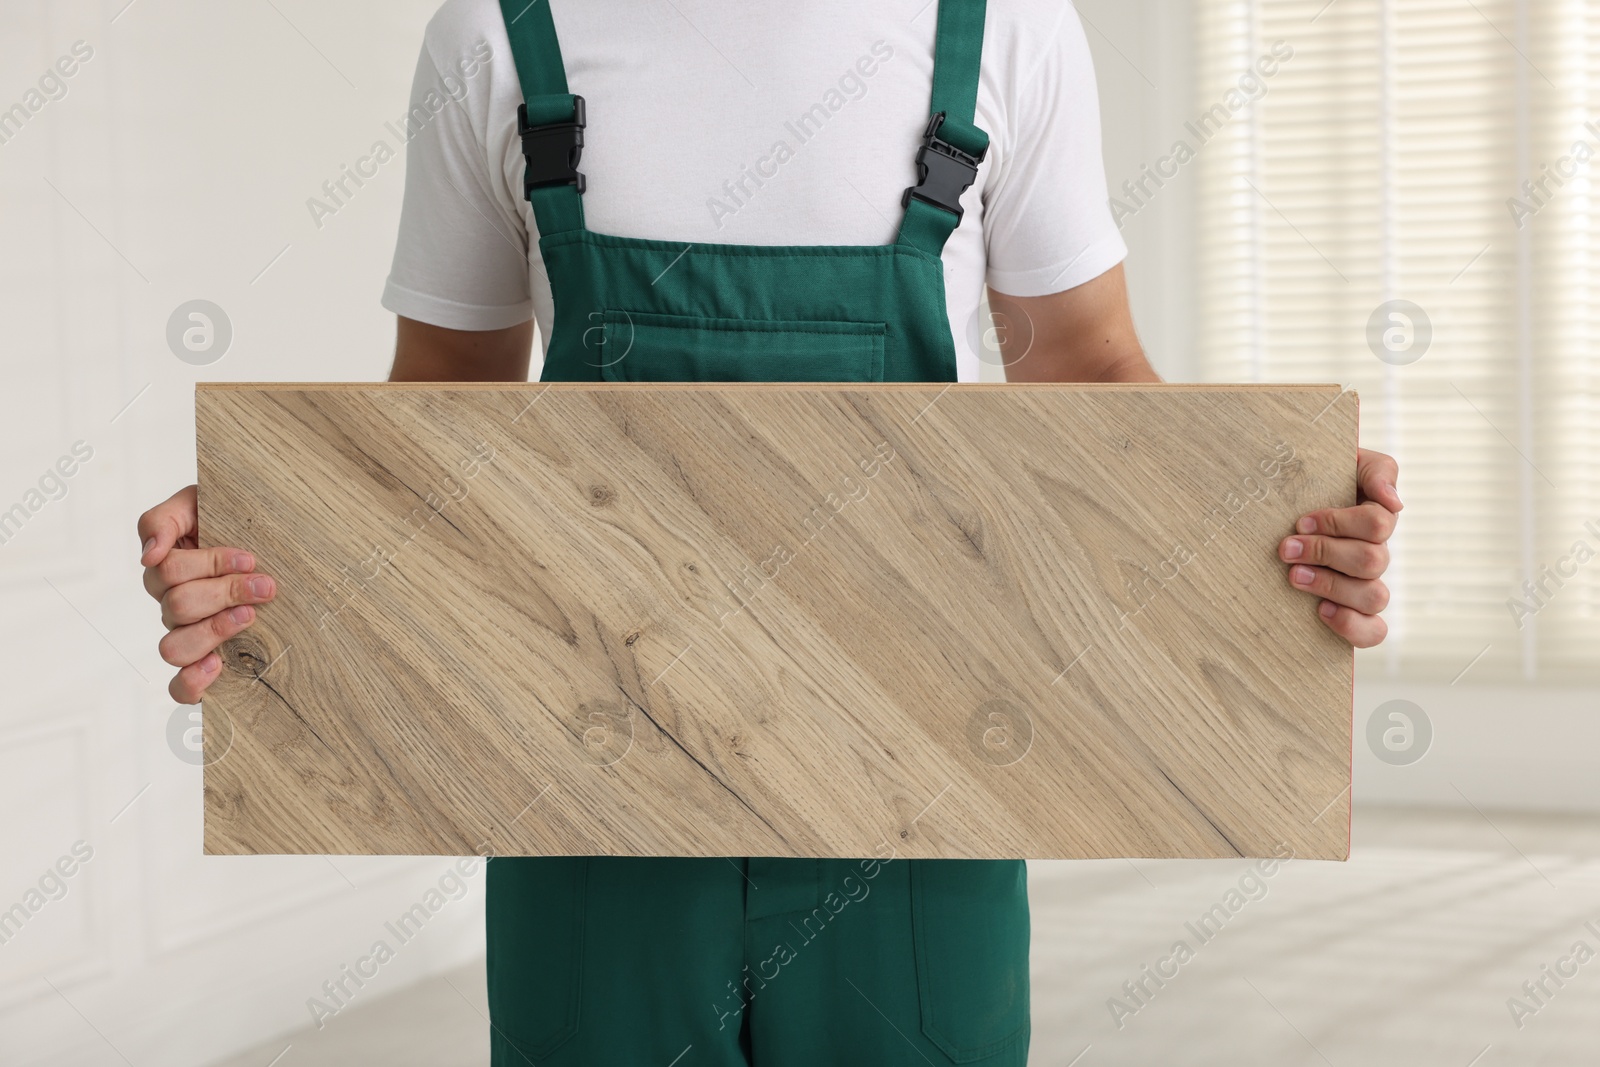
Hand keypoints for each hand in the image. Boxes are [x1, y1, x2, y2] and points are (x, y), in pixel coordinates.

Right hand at [138, 485, 276, 702]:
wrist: (269, 542)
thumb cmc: (231, 523)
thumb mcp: (197, 503)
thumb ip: (163, 520)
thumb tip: (150, 555)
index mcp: (167, 569)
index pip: (170, 570)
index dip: (211, 564)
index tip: (251, 558)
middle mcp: (172, 604)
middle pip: (178, 606)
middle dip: (226, 592)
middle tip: (265, 586)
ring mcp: (187, 635)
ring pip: (175, 647)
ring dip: (214, 631)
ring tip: (250, 617)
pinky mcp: (204, 664)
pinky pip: (180, 688)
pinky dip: (193, 683)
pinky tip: (217, 668)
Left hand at [1279, 448, 1400, 647]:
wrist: (1287, 503)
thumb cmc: (1319, 481)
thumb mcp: (1347, 462)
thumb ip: (1376, 471)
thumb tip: (1393, 501)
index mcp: (1377, 518)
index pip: (1377, 524)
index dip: (1338, 524)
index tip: (1300, 522)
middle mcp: (1375, 553)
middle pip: (1372, 560)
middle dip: (1325, 553)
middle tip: (1286, 549)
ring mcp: (1367, 585)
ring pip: (1374, 596)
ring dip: (1331, 586)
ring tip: (1293, 577)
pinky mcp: (1355, 613)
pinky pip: (1373, 632)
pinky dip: (1352, 626)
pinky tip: (1322, 611)